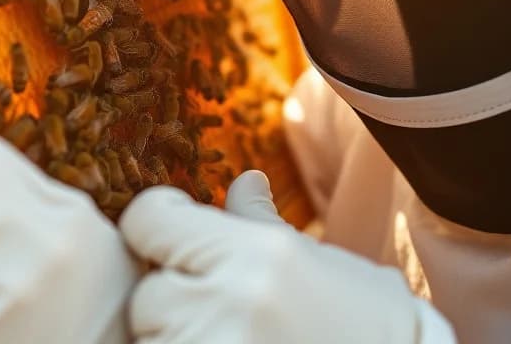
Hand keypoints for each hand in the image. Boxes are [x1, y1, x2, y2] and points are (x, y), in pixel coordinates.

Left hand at [122, 171, 455, 343]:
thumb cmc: (364, 327)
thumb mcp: (317, 264)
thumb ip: (260, 223)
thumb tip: (243, 182)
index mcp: (252, 256)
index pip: (146, 221)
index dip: (162, 225)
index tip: (179, 239)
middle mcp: (225, 305)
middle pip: (148, 290)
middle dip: (178, 297)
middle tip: (229, 310)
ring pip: (152, 337)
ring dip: (181, 336)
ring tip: (237, 337)